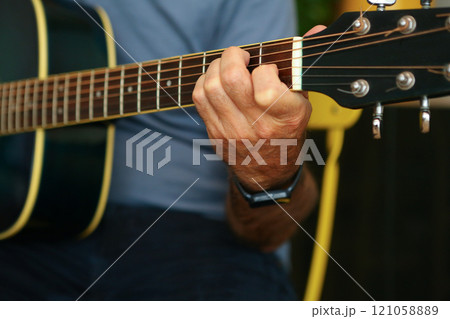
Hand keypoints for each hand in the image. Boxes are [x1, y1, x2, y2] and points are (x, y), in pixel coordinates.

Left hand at [193, 26, 325, 191]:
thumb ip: (303, 66)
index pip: (265, 85)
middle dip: (233, 56)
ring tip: (227, 66)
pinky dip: (205, 82)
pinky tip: (216, 81)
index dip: (265, 69)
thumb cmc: (287, 133)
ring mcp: (232, 131)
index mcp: (285, 118)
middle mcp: (257, 126)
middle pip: (232, 79)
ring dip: (216, 67)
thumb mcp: (302, 103)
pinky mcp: (214, 133)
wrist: (268, 172)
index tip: (269, 70)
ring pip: (211, 87)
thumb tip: (316, 30)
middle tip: (241, 56)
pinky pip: (200, 98)